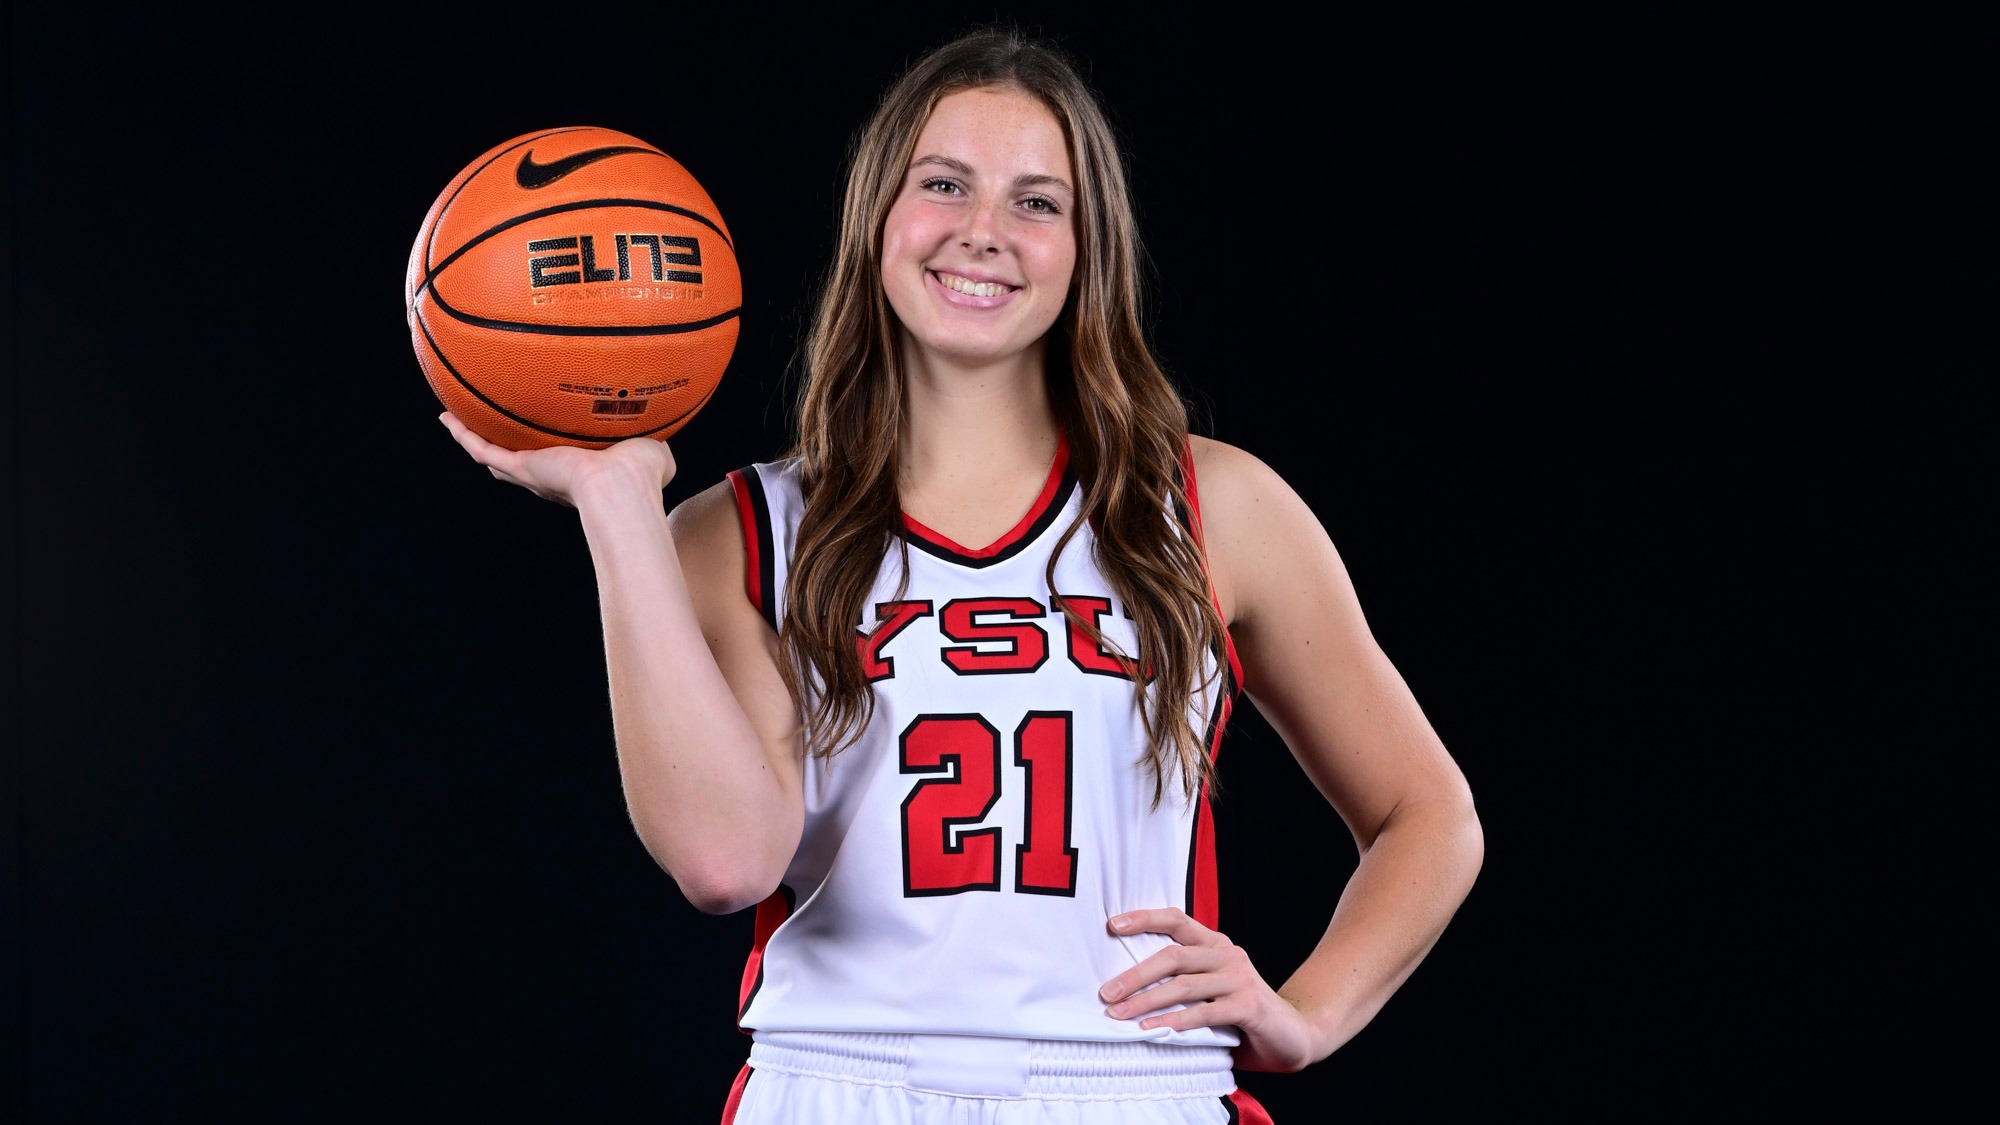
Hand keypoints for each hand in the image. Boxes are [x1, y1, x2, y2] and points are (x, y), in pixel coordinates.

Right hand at [439, 412, 675, 506]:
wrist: (622, 487)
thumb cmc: (642, 476)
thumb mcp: (652, 453)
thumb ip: (654, 449)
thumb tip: (664, 446)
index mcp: (579, 474)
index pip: (558, 462)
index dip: (548, 452)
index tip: (542, 438)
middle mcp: (552, 476)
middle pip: (520, 462)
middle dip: (505, 447)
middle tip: (488, 427)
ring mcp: (533, 473)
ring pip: (494, 454)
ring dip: (474, 437)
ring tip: (455, 419)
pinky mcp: (521, 467)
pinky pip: (482, 448)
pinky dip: (463, 434)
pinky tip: (447, 416)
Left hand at [1099, 908, 1318, 1072]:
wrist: (1294, 1036)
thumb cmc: (1242, 1016)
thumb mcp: (1210, 992)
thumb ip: (1182, 984)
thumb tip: (1126, 993)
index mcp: (1215, 945)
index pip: (1176, 920)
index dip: (1144, 918)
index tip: (1112, 925)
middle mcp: (1227, 954)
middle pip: (1173, 955)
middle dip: (1135, 974)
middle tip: (1107, 993)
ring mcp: (1240, 978)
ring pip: (1184, 984)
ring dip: (1147, 1000)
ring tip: (1120, 1014)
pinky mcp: (1249, 1005)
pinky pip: (1205, 1012)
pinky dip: (1176, 1021)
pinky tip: (1153, 1029)